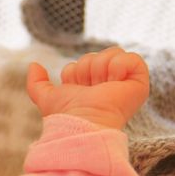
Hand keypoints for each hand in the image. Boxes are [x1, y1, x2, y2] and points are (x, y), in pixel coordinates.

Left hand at [26, 47, 149, 129]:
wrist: (84, 122)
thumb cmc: (67, 116)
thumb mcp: (47, 98)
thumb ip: (37, 84)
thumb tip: (34, 65)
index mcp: (91, 86)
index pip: (81, 62)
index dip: (74, 73)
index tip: (77, 91)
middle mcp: (109, 84)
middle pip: (95, 55)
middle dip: (86, 70)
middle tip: (90, 90)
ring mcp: (126, 82)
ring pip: (111, 53)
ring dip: (100, 70)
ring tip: (102, 88)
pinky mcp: (139, 81)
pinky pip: (131, 57)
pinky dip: (119, 67)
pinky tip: (114, 82)